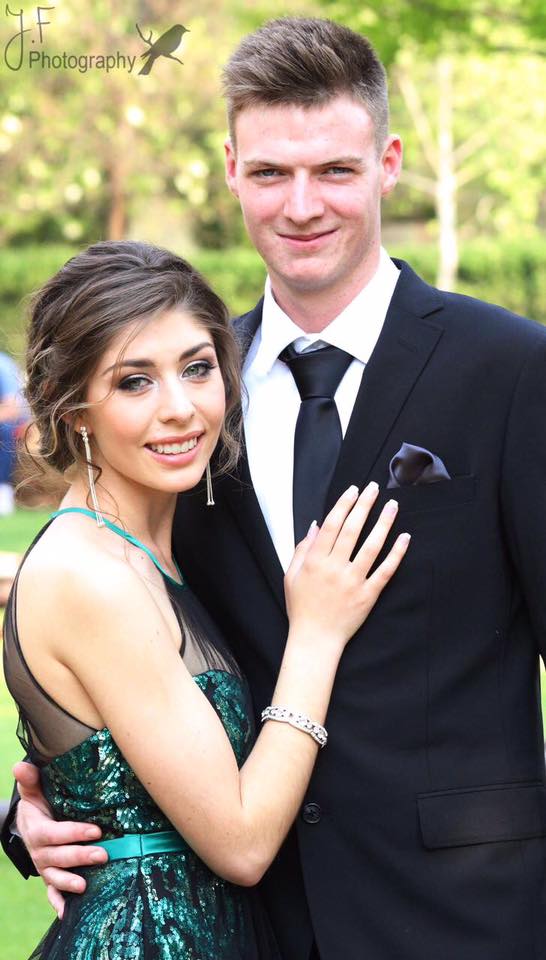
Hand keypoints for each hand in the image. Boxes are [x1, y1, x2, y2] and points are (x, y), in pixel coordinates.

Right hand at [14, 761, 106, 917]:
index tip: (95, 830)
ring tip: (86, 885)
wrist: (31, 825)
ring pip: (56, 877)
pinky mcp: (50, 878)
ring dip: (70, 882)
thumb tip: (20, 765)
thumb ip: (30, 780)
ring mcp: (45, 867)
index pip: (55, 834)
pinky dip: (58, 903)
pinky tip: (68, 913)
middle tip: (103, 855)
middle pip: (60, 857)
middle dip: (81, 857)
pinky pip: (52, 894)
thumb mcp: (33, 792)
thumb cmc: (39, 805)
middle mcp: (40, 853)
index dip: (74, 832)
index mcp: (38, 831)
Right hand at [284, 483, 409, 650]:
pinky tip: (405, 538)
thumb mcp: (292, 576)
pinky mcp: (367, 595)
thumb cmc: (301, 607)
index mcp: (315, 561)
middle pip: (352, 530)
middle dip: (364, 505)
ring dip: (383, 524)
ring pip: (371, 546)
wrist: (314, 639)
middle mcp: (334, 568)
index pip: (332, 525)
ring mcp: (353, 581)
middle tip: (373, 488)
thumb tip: (315, 525)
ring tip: (392, 506)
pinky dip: (396, 554)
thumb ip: (302, 549)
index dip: (344, 505)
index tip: (353, 490)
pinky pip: (385, 571)